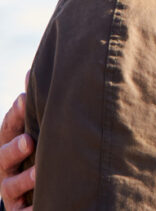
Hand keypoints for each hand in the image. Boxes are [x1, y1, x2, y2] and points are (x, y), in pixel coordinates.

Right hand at [0, 75, 34, 209]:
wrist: (31, 193)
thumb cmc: (35, 153)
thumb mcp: (32, 130)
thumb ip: (32, 106)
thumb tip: (31, 71)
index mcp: (10, 146)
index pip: (8, 129)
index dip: (14, 115)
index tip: (24, 100)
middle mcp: (6, 169)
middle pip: (3, 158)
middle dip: (13, 149)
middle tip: (29, 140)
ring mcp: (11, 191)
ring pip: (11, 187)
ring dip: (24, 180)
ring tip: (38, 174)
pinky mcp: (20, 210)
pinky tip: (36, 208)